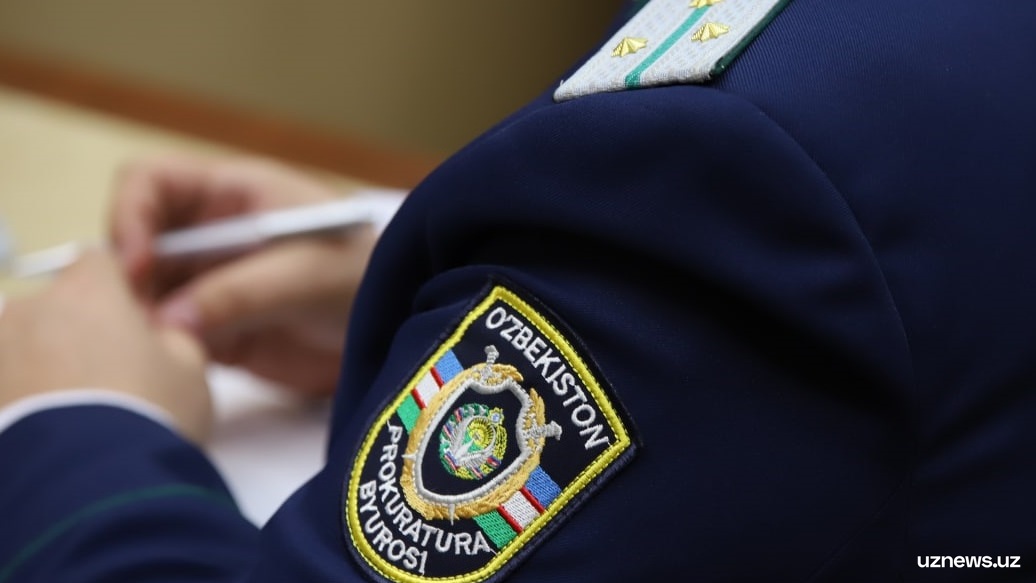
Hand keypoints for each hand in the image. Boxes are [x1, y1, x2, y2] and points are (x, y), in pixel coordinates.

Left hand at [0, 250, 210, 442]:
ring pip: (24, 349)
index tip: (133, 323)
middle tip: (110, 380)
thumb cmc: (149, 412)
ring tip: (76, 417)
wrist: (88, 486)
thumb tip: (160, 333)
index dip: (118, 289)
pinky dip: (24, 403)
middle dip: (77, 334)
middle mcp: (30, 310)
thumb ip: (174, 336)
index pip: (99, 261)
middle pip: (57, 308)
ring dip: (44, 369)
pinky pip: (8, 388)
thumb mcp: (191, 370)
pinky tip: (54, 436)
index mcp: (88, 290)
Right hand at [110, 156, 377, 396]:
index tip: (137, 264)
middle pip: (138, 243)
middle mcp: (212, 235)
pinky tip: (176, 367)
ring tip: (154, 350)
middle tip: (133, 319)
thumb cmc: (365, 278)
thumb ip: (240, 291)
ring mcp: (212, 282)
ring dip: (140, 319)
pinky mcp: (219, 329)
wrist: (399, 331)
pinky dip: (162, 350)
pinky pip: (170, 335)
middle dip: (127, 278)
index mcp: (234, 195)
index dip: (131, 215)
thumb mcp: (307, 274)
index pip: (152, 183)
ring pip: (147, 293)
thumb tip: (169, 320)